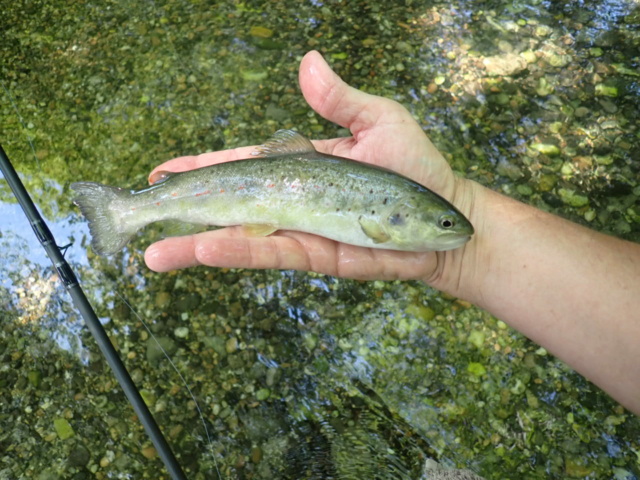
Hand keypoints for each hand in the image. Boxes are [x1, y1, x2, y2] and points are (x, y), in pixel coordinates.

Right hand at [144, 51, 474, 282]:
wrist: (439, 222)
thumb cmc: (414, 169)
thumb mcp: (378, 121)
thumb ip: (339, 100)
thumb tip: (307, 62)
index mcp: (298, 165)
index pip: (242, 163)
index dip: (203, 165)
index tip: (165, 170)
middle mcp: (292, 199)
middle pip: (230, 201)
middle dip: (186, 206)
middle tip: (143, 209)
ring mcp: (300, 229)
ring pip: (240, 234)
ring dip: (196, 242)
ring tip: (154, 254)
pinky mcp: (314, 255)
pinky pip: (270, 252)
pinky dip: (237, 252)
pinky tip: (203, 251)